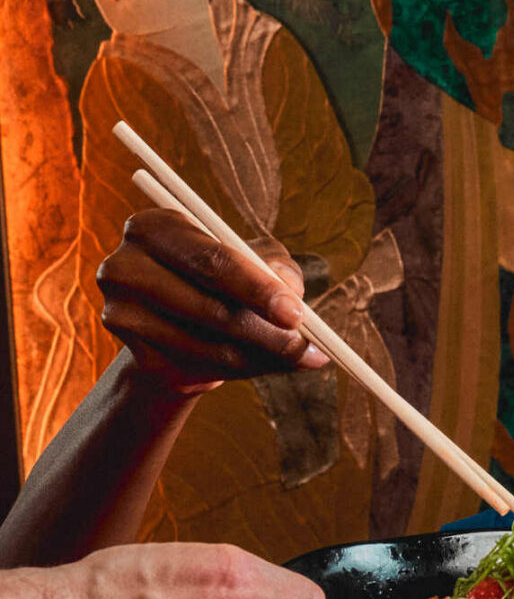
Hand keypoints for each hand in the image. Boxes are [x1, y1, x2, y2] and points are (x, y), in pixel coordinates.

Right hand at [97, 209, 328, 396]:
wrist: (176, 324)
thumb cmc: (219, 279)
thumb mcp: (251, 259)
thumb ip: (276, 265)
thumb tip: (292, 289)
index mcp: (156, 227)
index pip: (212, 260)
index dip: (257, 288)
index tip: (296, 314)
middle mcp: (126, 266)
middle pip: (208, 306)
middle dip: (266, 331)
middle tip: (307, 347)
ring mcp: (121, 313)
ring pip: (208, 346)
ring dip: (261, 357)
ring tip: (297, 357)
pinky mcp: (133, 355)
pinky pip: (200, 369)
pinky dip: (241, 371)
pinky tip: (260, 362)